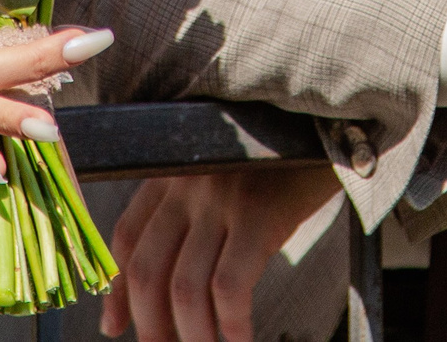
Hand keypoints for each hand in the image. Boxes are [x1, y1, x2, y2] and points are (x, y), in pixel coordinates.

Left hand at [102, 165, 342, 341]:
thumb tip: (162, 296)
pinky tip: (241, 341)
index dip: (117, 291)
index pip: (127, 239)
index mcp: (171, 173)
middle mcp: (186, 183)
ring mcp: (220, 197)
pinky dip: (232, 325)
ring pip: (185, 287)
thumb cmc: (279, 163)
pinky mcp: (258, 213)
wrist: (330, 126)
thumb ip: (188, 220)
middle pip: (149, 269)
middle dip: (151, 325)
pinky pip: (229, 286)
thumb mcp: (222, 180)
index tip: (116, 327)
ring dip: (193, 336)